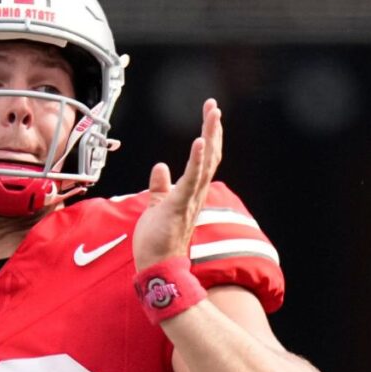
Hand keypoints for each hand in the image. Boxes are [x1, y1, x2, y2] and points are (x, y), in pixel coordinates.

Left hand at [132, 99, 222, 270]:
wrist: (157, 266)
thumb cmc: (157, 240)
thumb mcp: (156, 205)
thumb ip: (160, 186)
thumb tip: (160, 167)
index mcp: (191, 192)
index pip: (204, 160)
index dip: (208, 136)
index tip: (210, 115)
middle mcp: (196, 193)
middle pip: (210, 156)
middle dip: (212, 129)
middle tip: (214, 105)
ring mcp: (190, 199)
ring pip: (205, 163)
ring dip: (210, 136)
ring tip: (213, 114)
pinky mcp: (180, 205)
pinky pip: (191, 180)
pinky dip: (197, 160)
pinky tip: (200, 141)